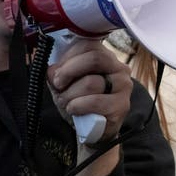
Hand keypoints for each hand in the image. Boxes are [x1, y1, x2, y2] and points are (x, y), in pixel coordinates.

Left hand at [47, 37, 132, 175]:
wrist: (93, 129)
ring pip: (92, 83)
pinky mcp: (121, 106)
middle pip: (94, 59)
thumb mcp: (66, 83)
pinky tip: (73, 109)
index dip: (67, 57)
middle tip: (58, 84)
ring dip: (70, 94)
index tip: (56, 71)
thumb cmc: (80, 101)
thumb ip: (58, 72)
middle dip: (69, 71)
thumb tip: (51, 69)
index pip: (88, 45)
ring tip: (65, 101)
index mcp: (105, 56)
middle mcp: (119, 68)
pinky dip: (78, 106)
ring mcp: (123, 87)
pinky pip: (95, 102)